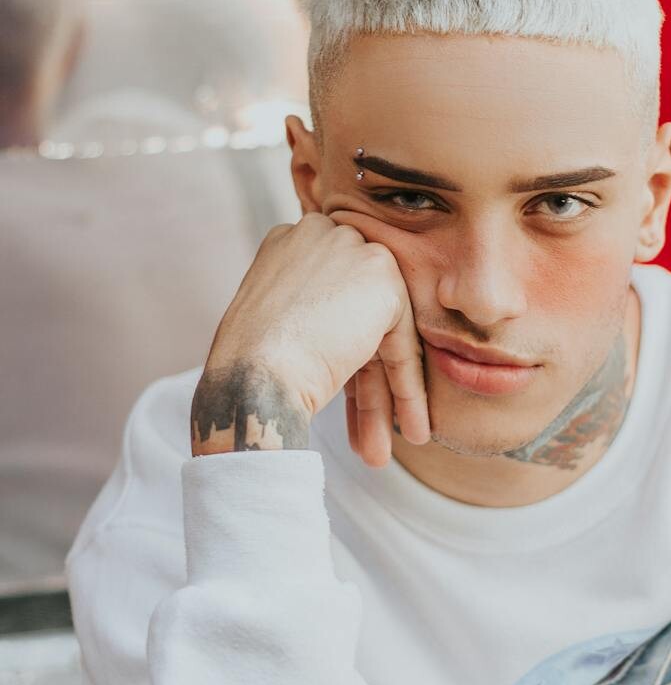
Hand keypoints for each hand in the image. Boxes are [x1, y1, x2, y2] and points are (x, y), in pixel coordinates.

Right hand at [192, 213, 429, 465]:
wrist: (253, 378)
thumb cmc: (244, 368)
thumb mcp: (269, 326)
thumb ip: (307, 317)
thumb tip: (339, 346)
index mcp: (288, 243)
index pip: (331, 300)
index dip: (340, 354)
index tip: (344, 398)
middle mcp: (321, 235)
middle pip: (358, 317)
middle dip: (365, 382)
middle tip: (368, 434)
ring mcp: (352, 250)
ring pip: (381, 333)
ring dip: (385, 396)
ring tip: (382, 449)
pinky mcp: (382, 277)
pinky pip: (401, 341)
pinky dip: (406, 388)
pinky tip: (412, 427)